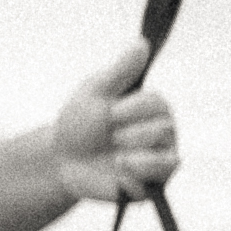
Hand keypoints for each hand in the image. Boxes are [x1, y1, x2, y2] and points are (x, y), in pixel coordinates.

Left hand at [46, 35, 177, 205]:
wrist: (62, 160)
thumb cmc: (80, 122)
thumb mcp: (95, 91)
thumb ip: (120, 71)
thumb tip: (142, 43)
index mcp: (152, 108)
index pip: (158, 104)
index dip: (132, 109)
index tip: (110, 113)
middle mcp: (162, 134)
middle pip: (164, 130)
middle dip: (131, 134)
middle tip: (110, 137)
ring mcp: (159, 162)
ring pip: (167, 160)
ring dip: (136, 158)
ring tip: (115, 159)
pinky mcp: (151, 187)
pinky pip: (154, 184)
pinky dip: (133, 178)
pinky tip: (117, 174)